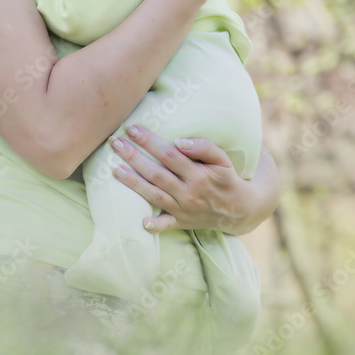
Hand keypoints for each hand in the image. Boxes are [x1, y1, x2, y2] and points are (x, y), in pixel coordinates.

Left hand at [109, 123, 263, 234]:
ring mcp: (183, 209)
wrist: (240, 208)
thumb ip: (204, 147)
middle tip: (115, 142)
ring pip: (154, 196)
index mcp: (199, 175)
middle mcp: (189, 193)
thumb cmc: (226, 177)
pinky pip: (165, 225)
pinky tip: (140, 221)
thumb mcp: (222, 159)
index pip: (169, 155)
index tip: (132, 129)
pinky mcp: (181, 222)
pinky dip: (154, 225)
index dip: (149, 141)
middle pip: (156, 173)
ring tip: (114, 169)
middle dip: (133, 157)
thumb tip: (179, 142)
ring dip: (133, 183)